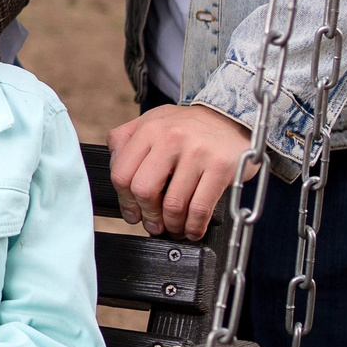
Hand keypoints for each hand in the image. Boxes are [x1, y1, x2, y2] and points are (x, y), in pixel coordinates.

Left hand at [107, 103, 254, 238]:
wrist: (232, 117)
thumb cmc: (189, 126)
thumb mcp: (153, 121)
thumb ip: (126, 140)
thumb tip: (114, 169)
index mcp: (149, 128)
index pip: (122, 174)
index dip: (125, 201)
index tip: (133, 213)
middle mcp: (171, 138)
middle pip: (144, 190)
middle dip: (148, 215)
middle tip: (154, 223)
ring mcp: (197, 152)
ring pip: (173, 205)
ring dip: (172, 225)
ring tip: (174, 227)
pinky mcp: (220, 167)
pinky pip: (200, 209)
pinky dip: (193, 227)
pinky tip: (192, 229)